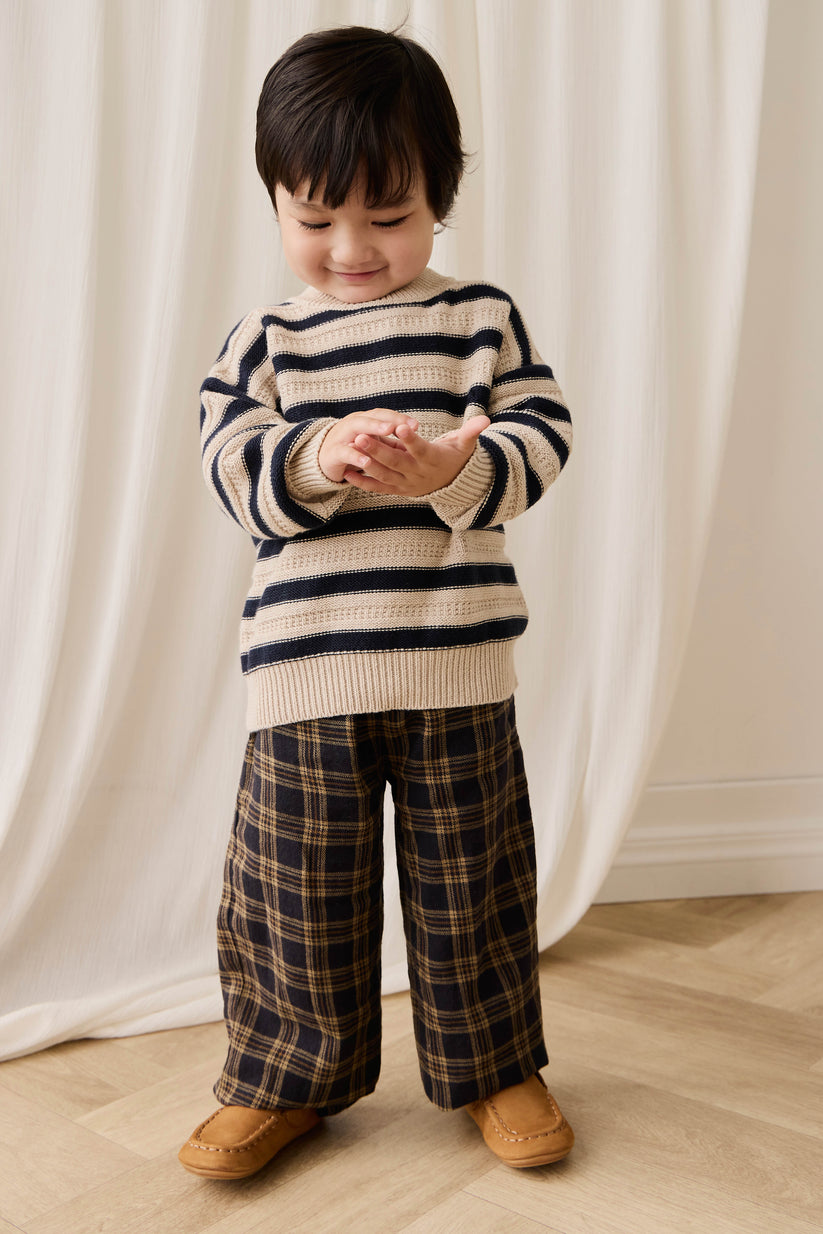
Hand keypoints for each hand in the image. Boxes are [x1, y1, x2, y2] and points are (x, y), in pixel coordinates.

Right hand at [318, 410, 418, 482]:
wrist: (326, 458)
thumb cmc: (354, 447)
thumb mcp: (372, 440)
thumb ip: (388, 438)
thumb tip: (413, 436)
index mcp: (366, 420)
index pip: (385, 415)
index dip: (400, 419)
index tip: (416, 426)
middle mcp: (355, 423)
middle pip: (372, 416)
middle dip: (388, 419)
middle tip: (403, 424)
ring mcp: (343, 435)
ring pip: (358, 428)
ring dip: (373, 428)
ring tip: (388, 431)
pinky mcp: (334, 452)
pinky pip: (345, 452)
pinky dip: (355, 455)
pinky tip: (366, 461)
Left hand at [342, 416, 490, 495]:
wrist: (453, 485)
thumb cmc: (456, 457)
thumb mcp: (464, 445)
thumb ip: (471, 432)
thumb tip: (485, 420)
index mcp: (432, 459)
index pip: (420, 449)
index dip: (411, 440)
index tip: (400, 428)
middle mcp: (418, 474)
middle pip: (396, 462)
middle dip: (378, 450)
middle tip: (361, 436)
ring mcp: (406, 484)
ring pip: (384, 475)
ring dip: (367, 464)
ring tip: (352, 450)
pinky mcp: (397, 490)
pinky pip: (378, 488)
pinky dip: (362, 482)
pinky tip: (346, 473)